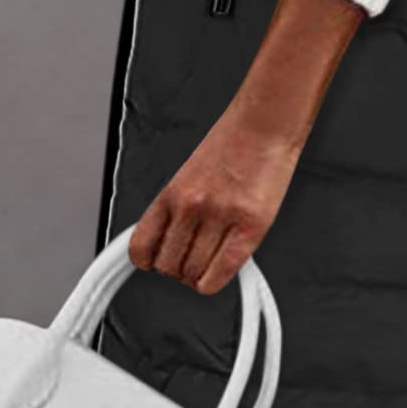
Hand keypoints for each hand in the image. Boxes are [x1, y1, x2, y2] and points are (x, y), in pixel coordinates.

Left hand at [128, 0, 364, 294]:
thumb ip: (178, 209)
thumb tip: (169, 243)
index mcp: (172, 193)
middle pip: (169, 266)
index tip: (156, 263)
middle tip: (193, 260)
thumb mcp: (190, 174)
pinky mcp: (251, 226)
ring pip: (194, 273)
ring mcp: (221, 217)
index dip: (149, 262)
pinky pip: (222, 272)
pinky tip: (220, 274)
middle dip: (179, 269)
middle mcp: (191, 206)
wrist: (265, 126)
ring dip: (200, 275)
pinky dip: (216, 281)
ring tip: (211, 262)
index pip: (141, 247)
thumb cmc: (233, 144)